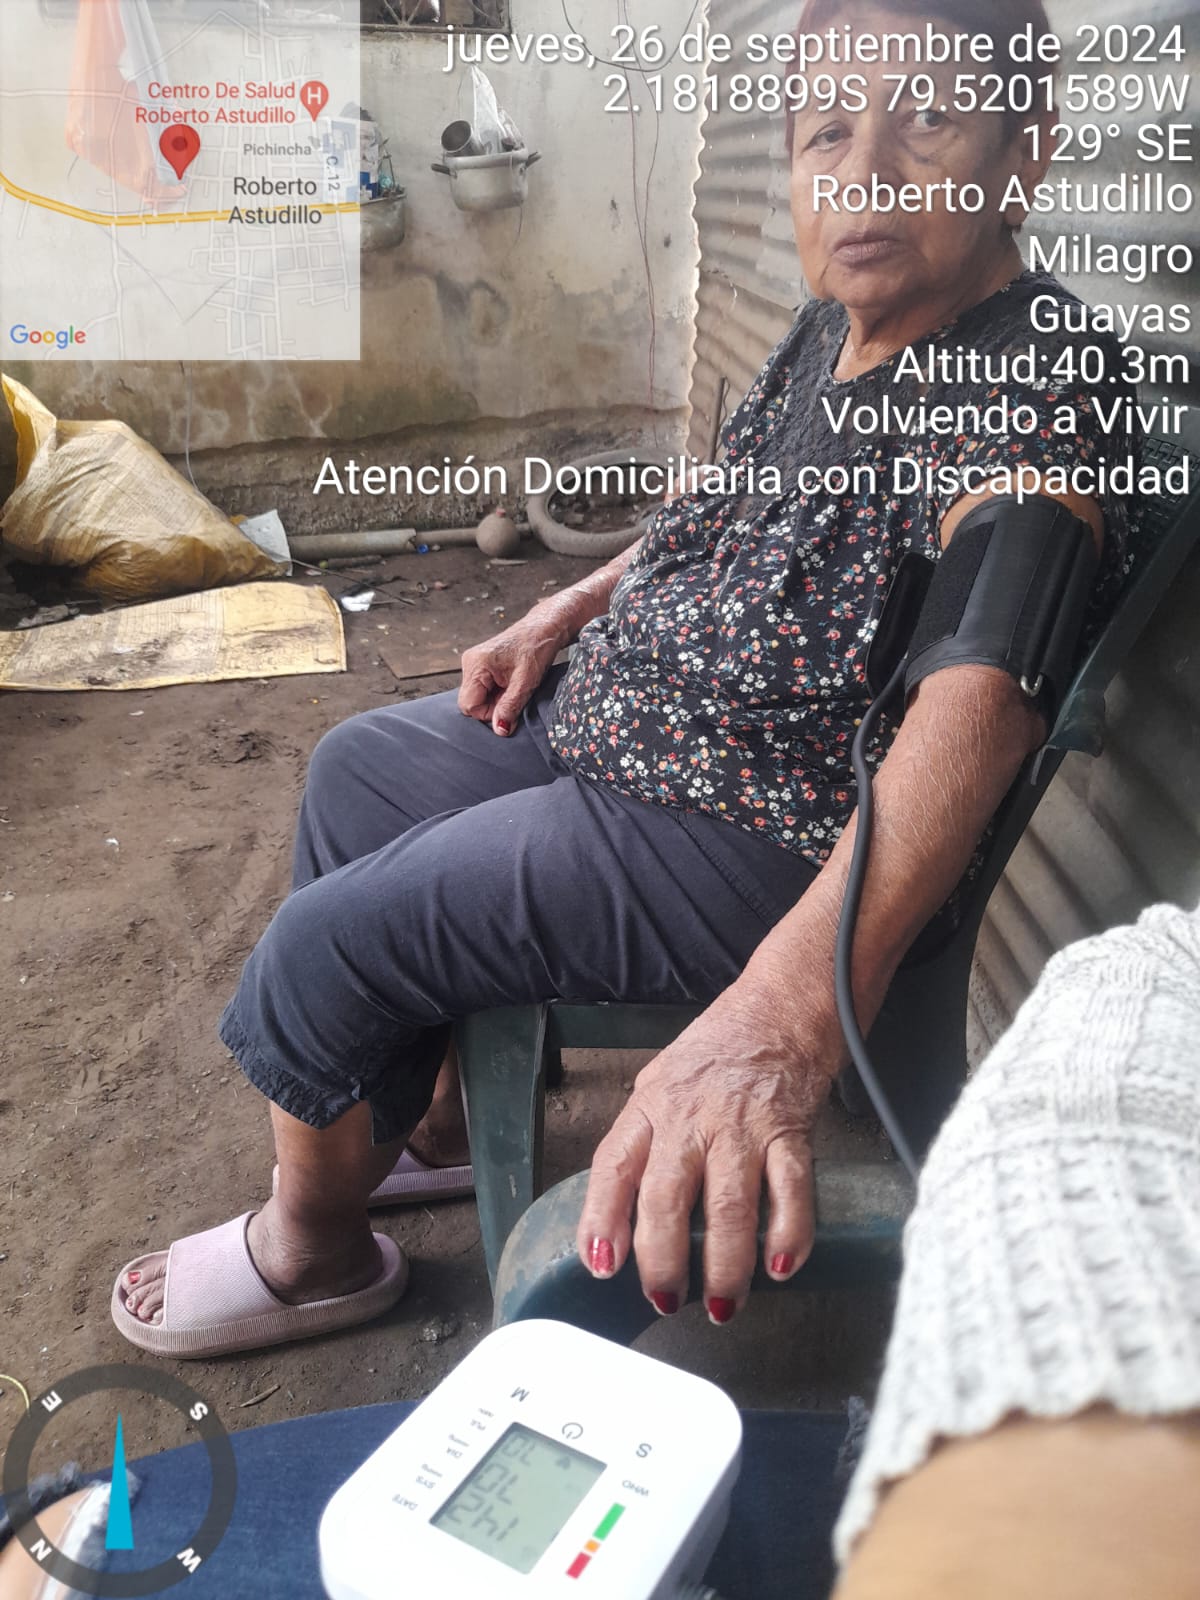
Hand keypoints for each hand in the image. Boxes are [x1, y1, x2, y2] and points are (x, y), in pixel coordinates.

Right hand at [457, 606, 570, 735]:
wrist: (544, 629)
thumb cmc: (536, 648)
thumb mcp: (526, 683)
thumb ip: (510, 707)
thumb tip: (500, 730)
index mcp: (476, 664)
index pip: (469, 705)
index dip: (489, 713)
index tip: (509, 706)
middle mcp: (470, 662)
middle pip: (471, 702)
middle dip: (493, 706)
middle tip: (514, 694)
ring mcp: (474, 663)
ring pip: (478, 697)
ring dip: (496, 699)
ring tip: (514, 686)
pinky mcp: (480, 665)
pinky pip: (483, 689)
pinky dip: (497, 692)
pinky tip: (510, 683)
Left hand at [577, 991, 836, 1322]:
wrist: (781, 1006)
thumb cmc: (718, 1049)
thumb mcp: (661, 1083)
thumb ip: (645, 1138)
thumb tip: (621, 1210)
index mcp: (651, 1106)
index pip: (613, 1166)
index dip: (601, 1219)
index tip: (600, 1264)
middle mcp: (691, 1117)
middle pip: (666, 1197)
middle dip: (662, 1261)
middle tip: (664, 1300)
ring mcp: (742, 1125)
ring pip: (728, 1206)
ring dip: (725, 1265)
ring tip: (723, 1304)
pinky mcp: (791, 1130)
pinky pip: (790, 1190)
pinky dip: (788, 1234)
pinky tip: (781, 1267)